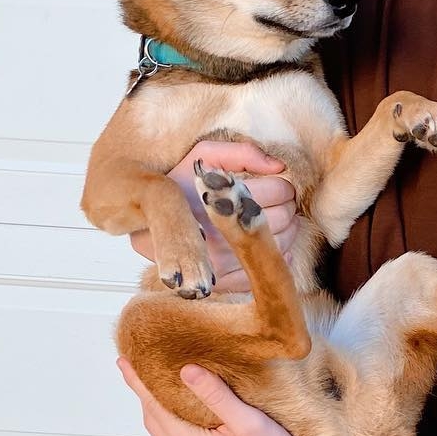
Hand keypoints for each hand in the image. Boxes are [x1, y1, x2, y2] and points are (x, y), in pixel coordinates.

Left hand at [118, 356, 316, 435]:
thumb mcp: (250, 423)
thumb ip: (216, 395)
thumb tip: (185, 370)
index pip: (153, 408)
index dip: (137, 383)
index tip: (123, 362)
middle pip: (158, 428)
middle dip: (149, 402)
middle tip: (144, 377)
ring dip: (170, 426)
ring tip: (174, 405)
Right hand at [130, 140, 298, 295]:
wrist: (149, 222)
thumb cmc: (181, 185)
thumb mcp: (204, 156)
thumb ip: (242, 153)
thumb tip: (278, 166)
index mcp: (217, 199)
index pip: (275, 191)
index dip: (283, 186)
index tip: (278, 184)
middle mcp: (218, 235)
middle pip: (281, 219)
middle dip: (287, 206)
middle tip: (280, 201)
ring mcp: (220, 263)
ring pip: (279, 245)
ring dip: (287, 229)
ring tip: (273, 217)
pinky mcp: (222, 282)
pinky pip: (266, 268)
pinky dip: (275, 254)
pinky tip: (263, 241)